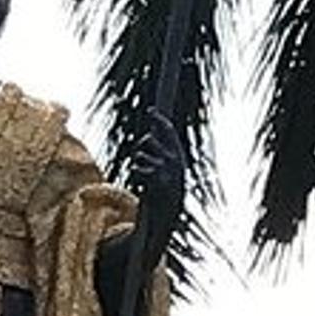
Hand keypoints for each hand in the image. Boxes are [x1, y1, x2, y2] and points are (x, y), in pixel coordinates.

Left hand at [135, 108, 186, 223]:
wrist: (170, 205)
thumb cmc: (167, 181)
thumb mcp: (169, 163)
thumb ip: (163, 147)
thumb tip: (153, 130)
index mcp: (177, 152)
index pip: (168, 130)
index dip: (159, 118)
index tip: (150, 110)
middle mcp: (173, 158)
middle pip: (150, 139)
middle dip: (143, 140)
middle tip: (143, 143)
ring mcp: (163, 168)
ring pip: (140, 153)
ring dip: (138, 159)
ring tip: (144, 168)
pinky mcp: (154, 179)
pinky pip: (137, 167)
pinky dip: (137, 170)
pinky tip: (142, 176)